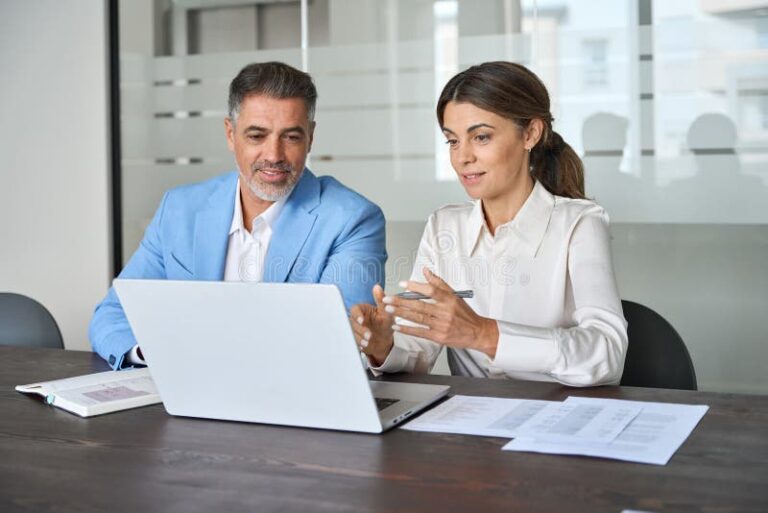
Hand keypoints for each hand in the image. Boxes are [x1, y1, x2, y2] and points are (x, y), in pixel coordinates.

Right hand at [349, 284, 394, 365]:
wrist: (385, 340)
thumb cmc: (385, 324)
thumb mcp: (386, 311)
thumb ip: (381, 300)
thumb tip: (377, 287)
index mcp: (363, 310)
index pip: (355, 309)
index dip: (357, 315)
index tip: (362, 321)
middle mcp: (356, 319)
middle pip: (352, 322)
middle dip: (359, 329)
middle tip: (368, 335)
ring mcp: (354, 329)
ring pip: (351, 332)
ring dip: (359, 337)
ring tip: (368, 341)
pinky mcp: (354, 338)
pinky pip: (352, 340)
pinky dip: (358, 343)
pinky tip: (364, 345)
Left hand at [383, 268, 498, 357]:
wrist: (477, 333)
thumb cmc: (465, 314)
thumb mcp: (455, 295)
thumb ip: (439, 283)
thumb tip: (426, 270)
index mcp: (449, 300)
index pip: (431, 290)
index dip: (415, 286)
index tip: (402, 283)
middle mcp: (445, 312)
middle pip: (420, 305)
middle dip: (401, 302)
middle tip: (387, 298)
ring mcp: (441, 325)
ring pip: (418, 318)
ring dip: (401, 314)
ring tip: (388, 309)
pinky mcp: (439, 337)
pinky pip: (420, 332)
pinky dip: (407, 329)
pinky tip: (397, 326)